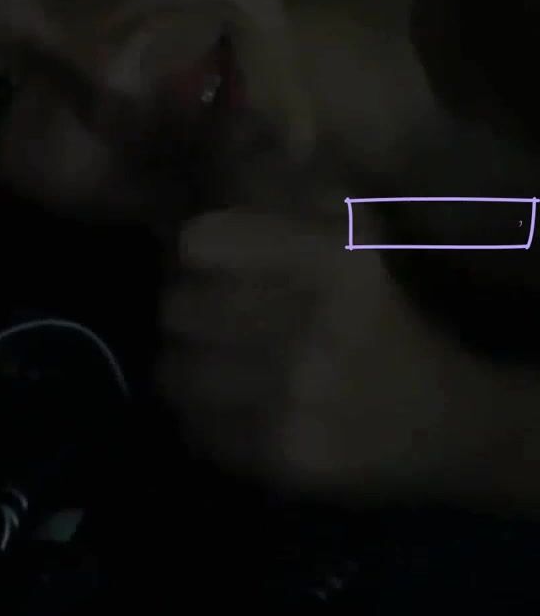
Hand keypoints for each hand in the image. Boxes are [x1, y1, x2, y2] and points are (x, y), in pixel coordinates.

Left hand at [155, 135, 496, 506]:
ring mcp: (292, 398)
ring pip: (173, 371)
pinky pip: (194, 426)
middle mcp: (308, 327)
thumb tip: (216, 159)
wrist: (442, 421)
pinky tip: (234, 406)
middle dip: (186, 310)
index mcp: (330, 261)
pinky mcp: (281, 456)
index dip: (194, 251)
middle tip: (207, 316)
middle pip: (177, 308)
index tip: (206, 262)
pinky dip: (202, 416)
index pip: (200, 241)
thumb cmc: (382, 315)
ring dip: (185, 365)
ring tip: (216, 364)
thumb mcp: (352, 237)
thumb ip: (285, 192)